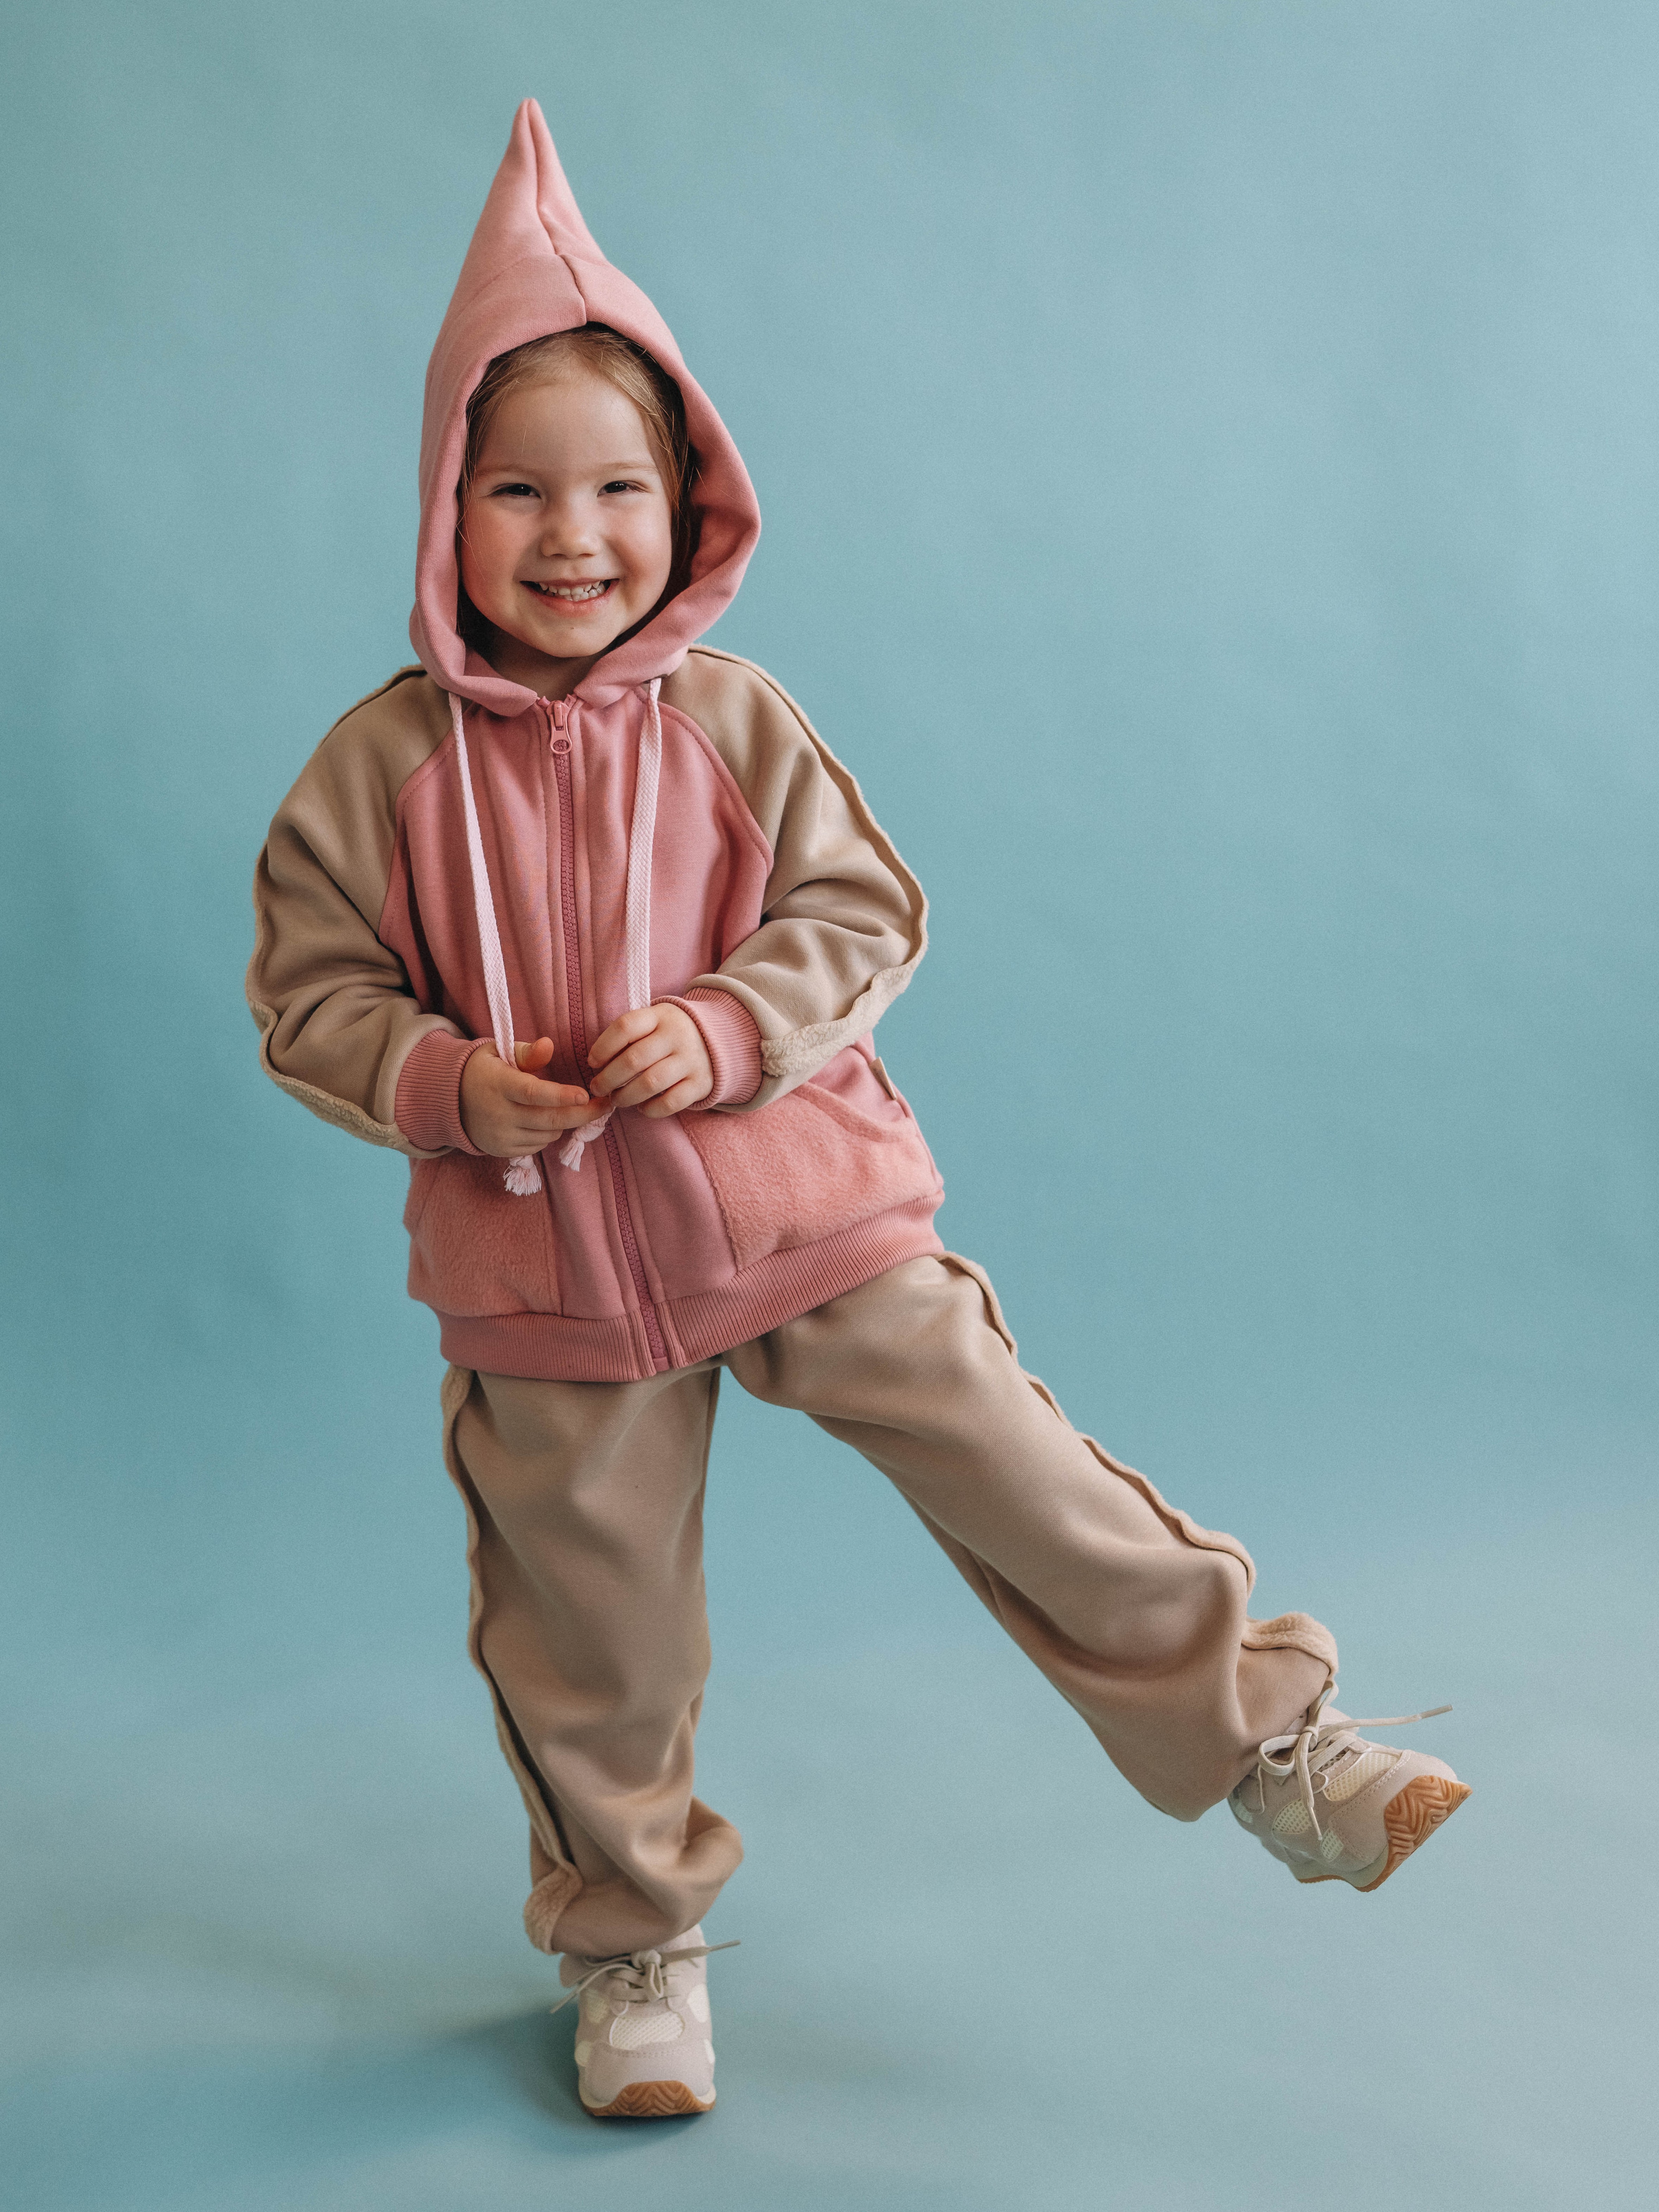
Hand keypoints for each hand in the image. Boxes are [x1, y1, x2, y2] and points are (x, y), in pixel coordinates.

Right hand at [459, 1037, 604, 1157]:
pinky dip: (548, 1133)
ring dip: (563, 1121)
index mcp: (499, 1084)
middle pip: (549, 1120)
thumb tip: (548, 1045)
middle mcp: (500, 1114)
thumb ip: (526, 1052)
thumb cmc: (481, 1070)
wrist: (449, 1102)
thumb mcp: (497, 1052)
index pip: (533, 1093)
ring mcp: (501, 1136)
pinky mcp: (502, 1150)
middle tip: (606, 1105)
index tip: (586, 1095)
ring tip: (563, 1106)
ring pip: (548, 1133)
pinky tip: (541, 1119)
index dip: (561, 1096)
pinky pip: (539, 1145)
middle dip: (582, 1114)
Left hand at [587, 1004, 712, 1118]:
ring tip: (615, 1100)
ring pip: (650, 1083)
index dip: (603, 1046)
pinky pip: (670, 1103)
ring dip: (625, 1096)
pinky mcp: (701, 1084)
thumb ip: (629, 1036)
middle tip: (597, 1087)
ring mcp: (691, 1060)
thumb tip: (597, 1064)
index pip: (625, 1027)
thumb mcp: (653, 1022)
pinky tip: (642, 1107)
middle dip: (608, 1078)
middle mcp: (677, 1036)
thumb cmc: (669, 1035)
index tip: (592, 1062)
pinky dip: (650, 1109)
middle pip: (634, 1059)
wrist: (718, 1041)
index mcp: (660, 1016)